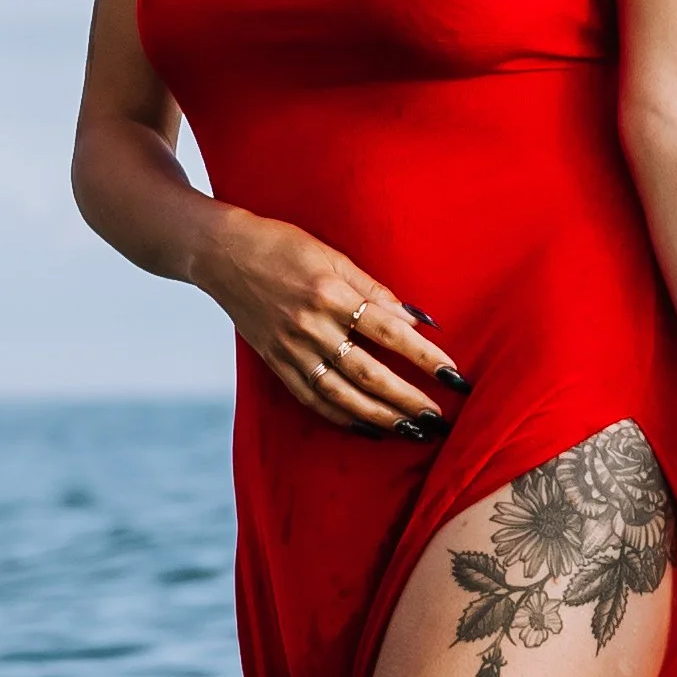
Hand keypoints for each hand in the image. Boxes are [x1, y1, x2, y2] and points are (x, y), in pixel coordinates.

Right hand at [195, 208, 463, 437]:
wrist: (222, 253)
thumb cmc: (284, 245)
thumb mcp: (333, 255)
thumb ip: (374, 289)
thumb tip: (417, 320)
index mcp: (331, 293)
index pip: (389, 331)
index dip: (424, 356)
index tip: (454, 376)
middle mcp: (311, 325)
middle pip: (368, 372)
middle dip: (406, 398)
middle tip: (438, 418)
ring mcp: (290, 348)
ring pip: (341, 393)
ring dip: (379, 416)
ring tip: (411, 431)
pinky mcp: (275, 362)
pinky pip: (311, 398)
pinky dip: (341, 417)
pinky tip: (367, 429)